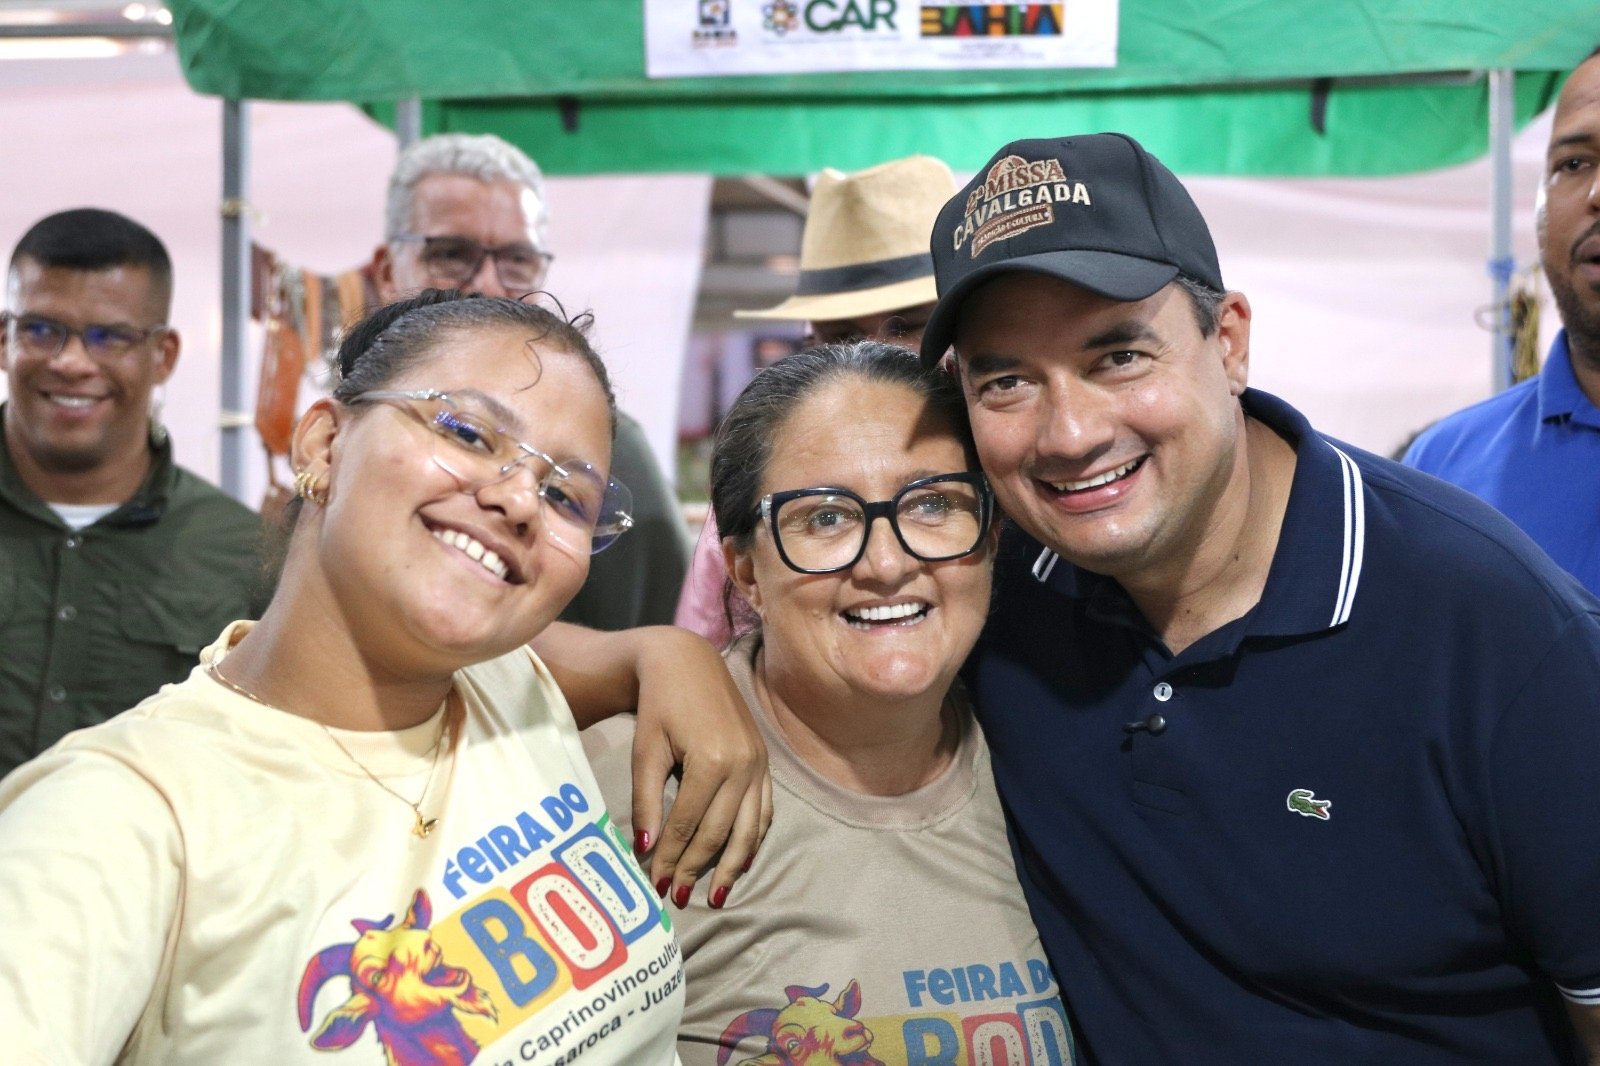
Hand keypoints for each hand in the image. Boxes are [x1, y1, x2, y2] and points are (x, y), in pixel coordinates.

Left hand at [629, 628, 770, 908]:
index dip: (670, 858)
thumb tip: (644, 850)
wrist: (687, 662)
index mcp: (712, 761)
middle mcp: (744, 765)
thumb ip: (647, 801)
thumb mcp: (645, 750)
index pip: (688, 824)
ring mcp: (759, 764)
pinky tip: (741, 862)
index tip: (656, 885)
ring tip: (715, 896)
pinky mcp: (765, 762)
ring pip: (749, 829)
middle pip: (720, 832)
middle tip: (678, 897)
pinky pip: (765, 811)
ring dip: (732, 866)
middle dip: (697, 868)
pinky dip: (753, 841)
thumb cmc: (659, 705)